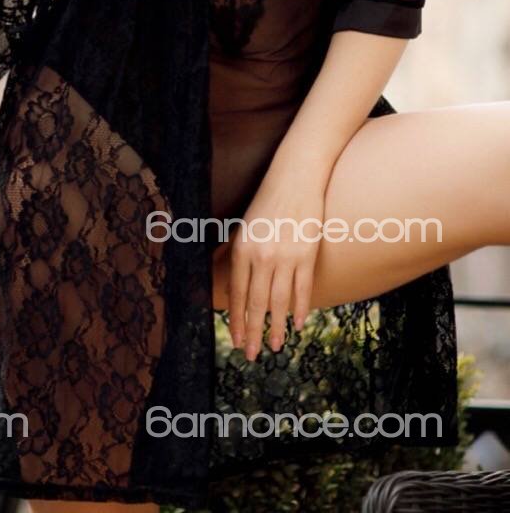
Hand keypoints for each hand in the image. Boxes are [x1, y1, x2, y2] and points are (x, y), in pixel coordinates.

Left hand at [222, 178, 325, 360]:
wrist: (295, 180)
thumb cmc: (267, 203)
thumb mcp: (243, 227)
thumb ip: (235, 254)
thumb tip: (229, 283)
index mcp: (242, 249)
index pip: (237, 294)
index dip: (237, 320)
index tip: (237, 340)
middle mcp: (261, 256)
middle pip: (256, 303)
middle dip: (253, 332)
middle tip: (251, 355)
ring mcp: (285, 256)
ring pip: (279, 301)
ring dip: (276, 327)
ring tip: (274, 347)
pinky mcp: (306, 255)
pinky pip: (302, 289)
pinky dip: (298, 309)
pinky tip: (296, 325)